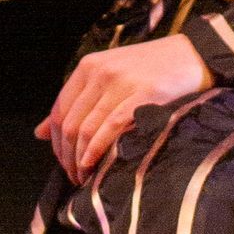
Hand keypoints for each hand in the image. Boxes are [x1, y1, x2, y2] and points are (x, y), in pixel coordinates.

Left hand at [36, 33, 210, 181]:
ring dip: (80, 160)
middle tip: (73, 177)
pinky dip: (96, 151)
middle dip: (66, 156)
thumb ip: (76, 101)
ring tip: (84, 178)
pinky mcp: (142, 95)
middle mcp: (99, 73)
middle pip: (69, 123)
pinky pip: (109, 128)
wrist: (194, 55)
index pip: (58, 111)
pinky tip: (95, 166)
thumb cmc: (151, 69)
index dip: (55, 142)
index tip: (63, 162)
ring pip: (85, 129)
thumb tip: (39, 133)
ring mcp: (120, 83)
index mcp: (88, 67)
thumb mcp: (108, 76)